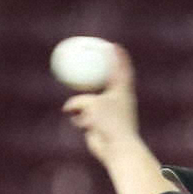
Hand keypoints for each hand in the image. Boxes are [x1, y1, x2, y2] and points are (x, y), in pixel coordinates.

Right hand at [62, 44, 139, 164]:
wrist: (117, 148)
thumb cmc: (109, 123)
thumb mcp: (92, 105)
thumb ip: (80, 101)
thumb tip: (69, 108)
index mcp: (123, 92)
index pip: (122, 70)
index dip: (119, 57)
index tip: (114, 45)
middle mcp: (117, 102)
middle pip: (106, 82)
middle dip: (98, 73)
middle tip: (86, 60)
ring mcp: (108, 114)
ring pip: (92, 101)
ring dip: (83, 100)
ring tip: (71, 88)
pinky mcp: (99, 126)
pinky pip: (83, 117)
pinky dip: (78, 117)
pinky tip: (72, 116)